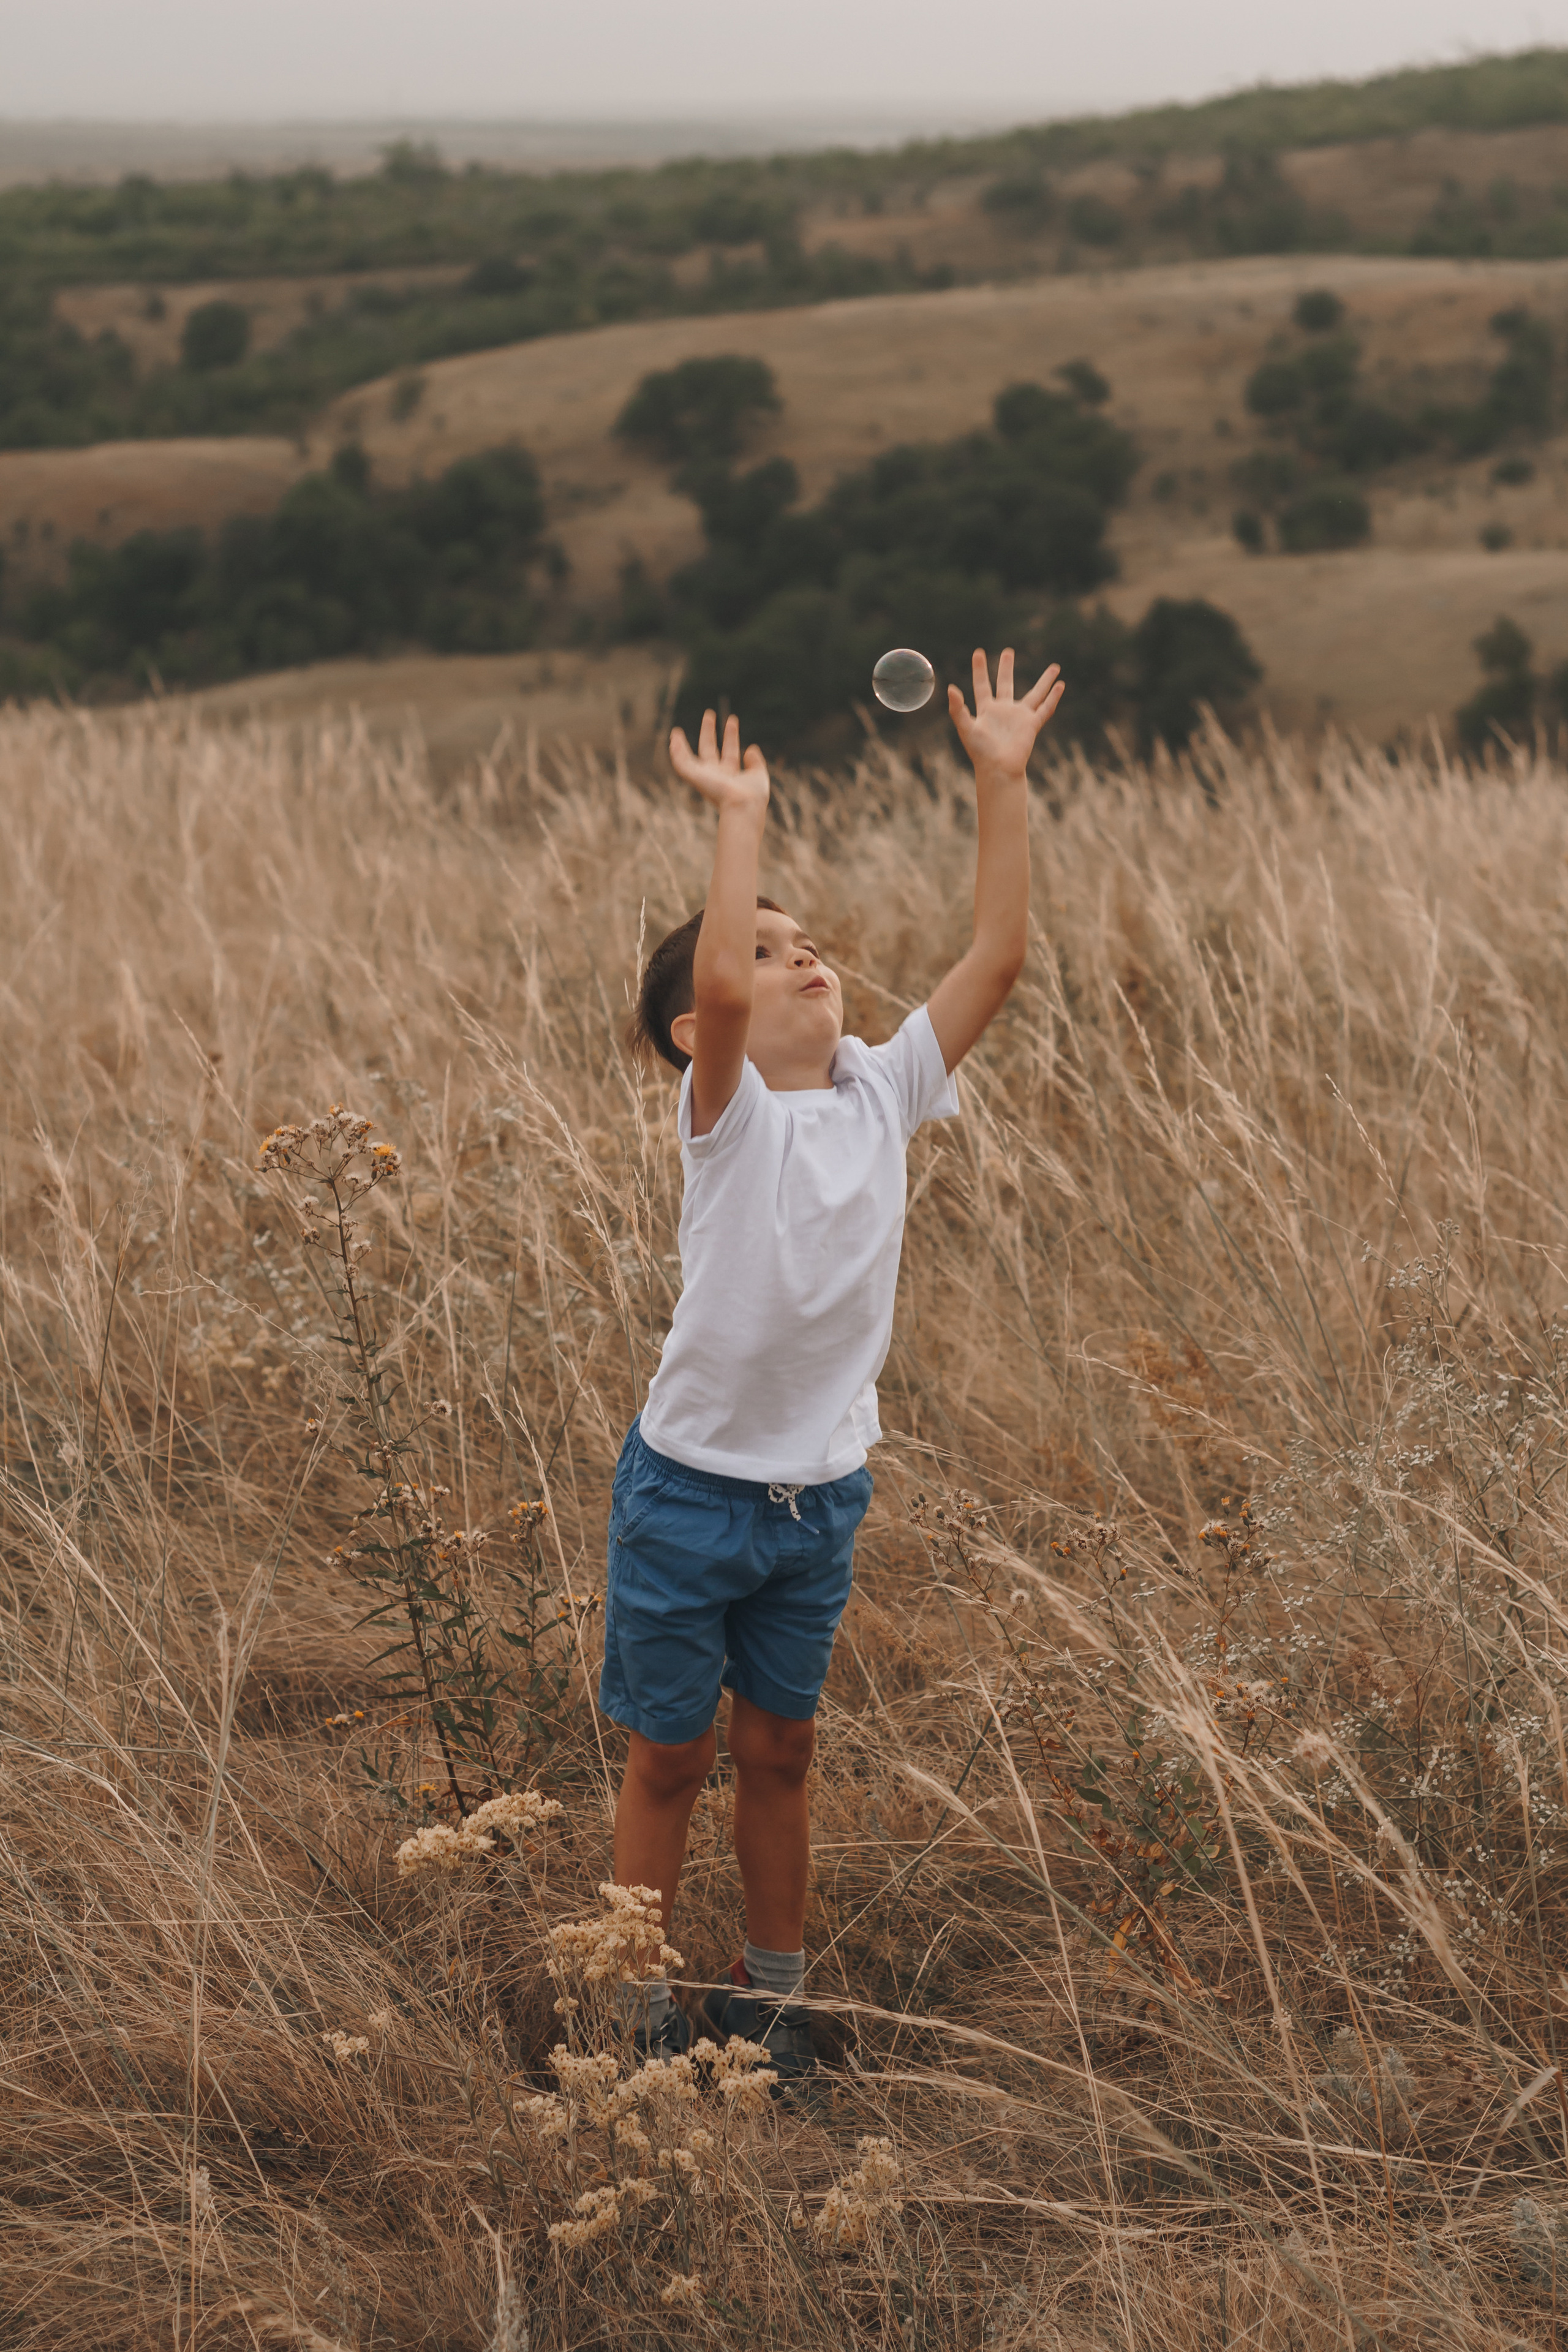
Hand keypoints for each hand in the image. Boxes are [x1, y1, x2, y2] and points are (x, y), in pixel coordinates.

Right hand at [669, 708, 769, 816]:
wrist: (743, 805)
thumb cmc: (753, 796)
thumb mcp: (758, 775)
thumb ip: (756, 762)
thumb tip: (751, 747)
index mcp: (731, 776)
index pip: (730, 752)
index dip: (731, 736)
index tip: (733, 720)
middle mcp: (716, 776)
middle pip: (710, 749)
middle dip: (709, 731)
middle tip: (709, 713)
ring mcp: (704, 776)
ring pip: (690, 758)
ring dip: (683, 744)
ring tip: (678, 729)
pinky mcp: (695, 777)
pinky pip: (682, 763)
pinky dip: (676, 752)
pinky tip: (673, 738)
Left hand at [948, 649, 1063, 778]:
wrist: (998, 769)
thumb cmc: (980, 752)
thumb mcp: (966, 728)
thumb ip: (958, 709)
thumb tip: (951, 688)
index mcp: (986, 710)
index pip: (982, 685)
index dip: (980, 669)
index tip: (978, 652)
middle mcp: (1004, 711)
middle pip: (1006, 684)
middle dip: (1006, 668)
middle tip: (1008, 652)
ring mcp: (1020, 717)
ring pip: (1035, 694)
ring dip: (1045, 680)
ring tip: (1055, 667)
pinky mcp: (1032, 725)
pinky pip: (1045, 708)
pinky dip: (1053, 697)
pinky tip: (1061, 685)